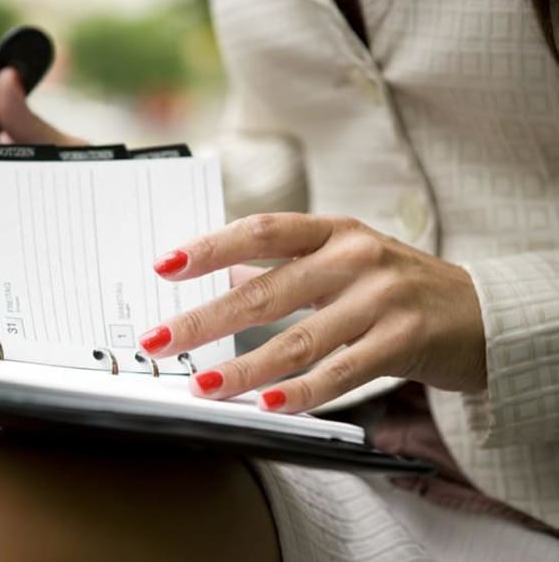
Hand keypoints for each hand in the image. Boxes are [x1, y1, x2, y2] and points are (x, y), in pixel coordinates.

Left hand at [140, 213, 486, 411]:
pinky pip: (342, 372)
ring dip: (243, 367)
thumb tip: (223, 278)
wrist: (479, 311)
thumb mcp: (344, 262)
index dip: (210, 248)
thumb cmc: (397, 286)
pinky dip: (302, 393)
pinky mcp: (404, 340)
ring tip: (203, 385)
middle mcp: (355, 257)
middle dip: (204, 320)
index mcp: (333, 232)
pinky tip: (267, 405)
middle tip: (158, 341)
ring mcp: (381, 299)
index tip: (164, 266)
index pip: (262, 231)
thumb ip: (286, 268)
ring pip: (298, 339)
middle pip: (266, 292)